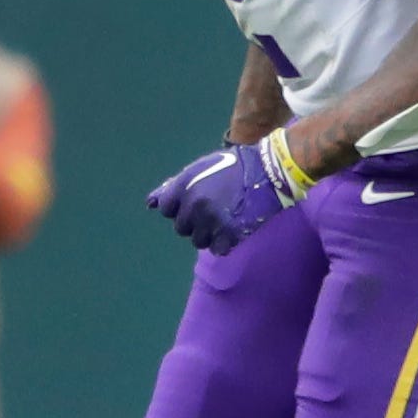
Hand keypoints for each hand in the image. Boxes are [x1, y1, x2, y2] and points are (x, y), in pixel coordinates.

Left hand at [145, 131, 310, 254]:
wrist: (268, 170)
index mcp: (183, 186)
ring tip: (224, 218)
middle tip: (214, 209)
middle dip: (194, 222)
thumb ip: (172, 186)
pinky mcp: (230, 233)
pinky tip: (233, 229)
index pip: (165, 209)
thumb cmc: (231, 167)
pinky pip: (217, 250)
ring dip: (209, 234)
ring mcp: (211, 220)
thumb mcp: (199, 169)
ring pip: (198, 241)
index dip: (180, 207)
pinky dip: (224, 243)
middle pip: (181, 228)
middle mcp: (194, 204)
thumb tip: (149, 203)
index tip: (196, 201)